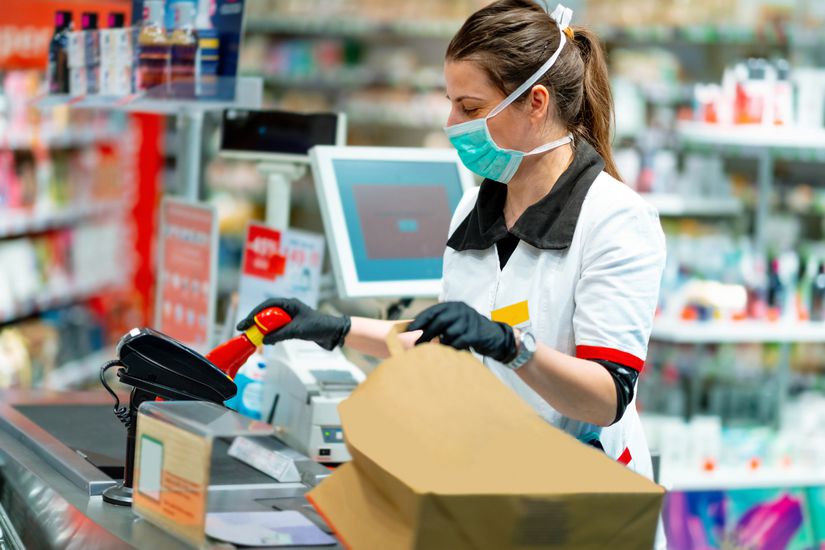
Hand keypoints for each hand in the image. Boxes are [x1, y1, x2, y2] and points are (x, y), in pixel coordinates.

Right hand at [236, 298, 350, 350]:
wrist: (333, 333)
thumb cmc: (318, 327)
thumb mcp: (297, 330)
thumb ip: (280, 334)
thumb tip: (264, 340)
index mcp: (290, 303)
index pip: (267, 305)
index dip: (255, 313)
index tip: (246, 322)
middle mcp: (289, 308)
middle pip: (267, 312)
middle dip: (255, 321)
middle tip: (244, 329)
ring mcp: (291, 317)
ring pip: (272, 321)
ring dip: (263, 328)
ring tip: (252, 335)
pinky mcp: (294, 325)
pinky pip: (278, 328)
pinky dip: (272, 333)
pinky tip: (267, 340)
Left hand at [407, 302, 516, 362]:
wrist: (496, 337)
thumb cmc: (470, 331)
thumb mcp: (456, 322)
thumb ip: (440, 323)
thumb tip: (416, 330)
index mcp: (454, 306)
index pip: (433, 311)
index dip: (420, 320)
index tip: (409, 329)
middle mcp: (461, 310)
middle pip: (438, 321)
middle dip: (426, 334)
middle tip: (417, 344)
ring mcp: (469, 321)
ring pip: (448, 334)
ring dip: (440, 344)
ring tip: (437, 350)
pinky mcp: (475, 334)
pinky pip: (458, 343)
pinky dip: (452, 349)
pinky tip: (451, 352)